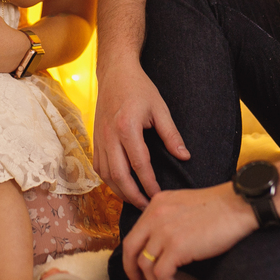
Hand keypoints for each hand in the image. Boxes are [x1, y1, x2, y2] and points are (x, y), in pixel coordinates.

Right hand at [93, 63, 189, 206]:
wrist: (115, 72)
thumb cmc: (139, 88)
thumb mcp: (160, 108)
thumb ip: (171, 135)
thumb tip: (184, 157)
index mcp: (127, 127)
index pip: (139, 164)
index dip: (149, 184)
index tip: (159, 196)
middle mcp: (109, 135)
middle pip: (119, 175)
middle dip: (133, 195)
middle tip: (147, 207)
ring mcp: (99, 138)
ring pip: (105, 174)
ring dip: (119, 191)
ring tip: (135, 200)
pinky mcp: (94, 139)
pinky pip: (98, 166)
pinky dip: (108, 180)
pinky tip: (120, 185)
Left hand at [122, 185, 256, 279]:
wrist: (237, 205)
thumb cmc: (217, 207)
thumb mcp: (182, 203)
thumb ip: (166, 216)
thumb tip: (159, 238)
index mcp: (156, 204)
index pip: (133, 233)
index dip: (131, 254)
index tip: (137, 268)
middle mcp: (155, 216)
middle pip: (130, 248)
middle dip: (132, 269)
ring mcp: (164, 231)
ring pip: (145, 265)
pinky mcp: (177, 247)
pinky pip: (161, 274)